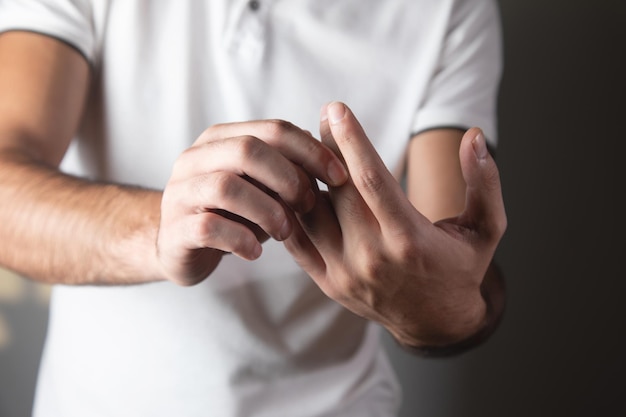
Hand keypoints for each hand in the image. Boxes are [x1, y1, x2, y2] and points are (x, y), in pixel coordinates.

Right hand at [157, 119, 347, 285]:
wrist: (181, 246)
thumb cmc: (232, 213)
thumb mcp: (263, 187)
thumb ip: (289, 168)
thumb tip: (332, 152)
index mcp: (221, 139)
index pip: (273, 129)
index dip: (311, 151)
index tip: (340, 176)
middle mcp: (196, 158)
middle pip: (247, 150)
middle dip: (288, 178)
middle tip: (307, 205)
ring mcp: (181, 193)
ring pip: (226, 187)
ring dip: (267, 211)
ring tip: (284, 232)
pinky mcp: (175, 229)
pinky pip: (209, 228)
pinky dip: (240, 240)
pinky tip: (255, 252)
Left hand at [283, 102, 506, 347]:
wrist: (436, 323)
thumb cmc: (461, 268)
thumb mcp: (486, 228)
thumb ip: (484, 182)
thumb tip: (473, 135)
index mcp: (409, 239)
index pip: (372, 180)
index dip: (352, 140)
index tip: (336, 109)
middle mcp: (372, 257)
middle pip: (337, 191)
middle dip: (327, 148)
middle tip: (324, 117)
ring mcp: (346, 273)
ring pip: (310, 214)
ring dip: (303, 176)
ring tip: (304, 146)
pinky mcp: (328, 283)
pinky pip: (298, 241)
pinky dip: (289, 210)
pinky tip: (290, 183)